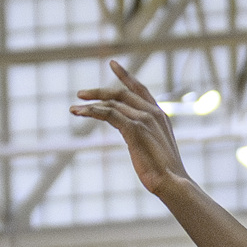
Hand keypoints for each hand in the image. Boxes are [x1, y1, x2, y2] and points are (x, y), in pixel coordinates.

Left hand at [70, 61, 187, 197]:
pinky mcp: (134, 129)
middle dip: (99, 92)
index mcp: (160, 115)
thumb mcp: (156, 148)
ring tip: (73, 109)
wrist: (173, 183)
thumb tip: (134, 137)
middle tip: (80, 94)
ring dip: (90, 105)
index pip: (139, 89)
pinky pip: (109, 115)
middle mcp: (152, 113)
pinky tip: (81, 113)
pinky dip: (93, 112)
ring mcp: (144, 119)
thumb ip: (146, 136)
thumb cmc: (165, 173)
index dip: (125, 76)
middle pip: (121, 93)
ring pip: (111, 104)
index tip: (112, 64)